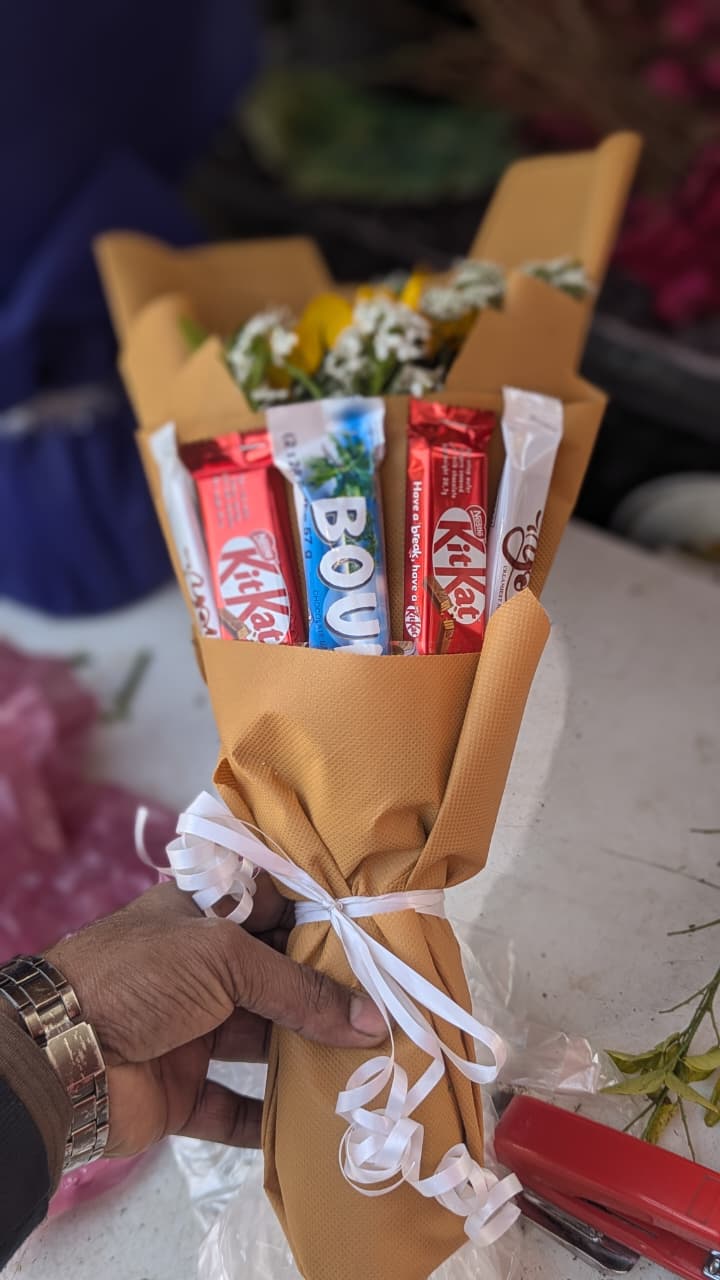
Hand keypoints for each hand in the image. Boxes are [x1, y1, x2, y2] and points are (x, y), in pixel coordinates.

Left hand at [46, 880, 384, 1157]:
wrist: (59, 1053)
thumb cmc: (141, 976)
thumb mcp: (225, 958)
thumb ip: (300, 988)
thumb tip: (372, 1020)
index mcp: (201, 917)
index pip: (272, 911)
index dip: (319, 923)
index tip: (376, 940)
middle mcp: (198, 971)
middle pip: (274, 981)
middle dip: (324, 996)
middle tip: (388, 1008)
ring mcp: (189, 1032)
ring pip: (260, 1044)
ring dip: (306, 1057)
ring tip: (368, 1066)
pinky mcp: (180, 1091)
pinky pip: (234, 1108)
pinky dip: (270, 1119)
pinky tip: (316, 1123)